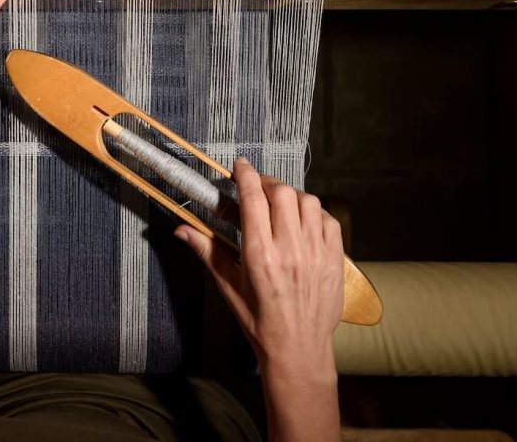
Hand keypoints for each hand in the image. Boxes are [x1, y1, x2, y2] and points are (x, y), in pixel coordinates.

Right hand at [175, 158, 343, 380]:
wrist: (298, 350)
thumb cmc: (260, 322)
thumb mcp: (228, 287)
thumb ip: (207, 251)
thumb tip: (182, 230)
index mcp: (260, 256)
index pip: (253, 199)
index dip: (246, 175)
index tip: (241, 165)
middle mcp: (290, 250)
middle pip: (282, 193)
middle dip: (267, 184)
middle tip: (258, 189)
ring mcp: (316, 253)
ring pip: (308, 202)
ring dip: (292, 197)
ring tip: (280, 206)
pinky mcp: (335, 259)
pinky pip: (329, 219)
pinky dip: (315, 213)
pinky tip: (302, 222)